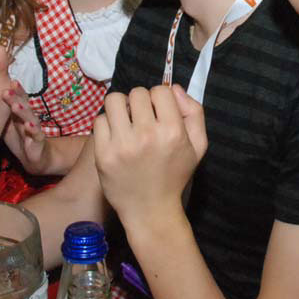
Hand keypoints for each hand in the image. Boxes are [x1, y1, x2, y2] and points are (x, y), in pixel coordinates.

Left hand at [1, 81, 53, 174]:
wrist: (35, 157)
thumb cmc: (20, 137)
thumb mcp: (9, 123)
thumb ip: (3, 110)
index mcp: (20, 112)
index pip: (18, 97)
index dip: (13, 89)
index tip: (6, 79)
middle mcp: (29, 117)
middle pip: (24, 104)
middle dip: (17, 96)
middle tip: (8, 87)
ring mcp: (35, 128)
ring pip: (30, 116)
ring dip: (23, 110)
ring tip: (16, 105)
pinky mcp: (38, 140)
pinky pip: (36, 134)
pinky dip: (33, 129)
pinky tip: (29, 125)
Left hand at [93, 85, 206, 225]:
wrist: (150, 210)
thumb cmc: (175, 175)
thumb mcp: (198, 146)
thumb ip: (193, 112)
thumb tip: (172, 87)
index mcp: (173, 131)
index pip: (161, 91)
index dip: (159, 99)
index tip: (158, 113)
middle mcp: (147, 135)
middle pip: (137, 93)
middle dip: (140, 103)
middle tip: (141, 119)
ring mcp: (122, 145)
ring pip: (114, 100)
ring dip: (120, 108)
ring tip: (125, 122)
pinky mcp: (103, 154)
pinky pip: (99, 120)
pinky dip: (107, 124)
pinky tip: (115, 137)